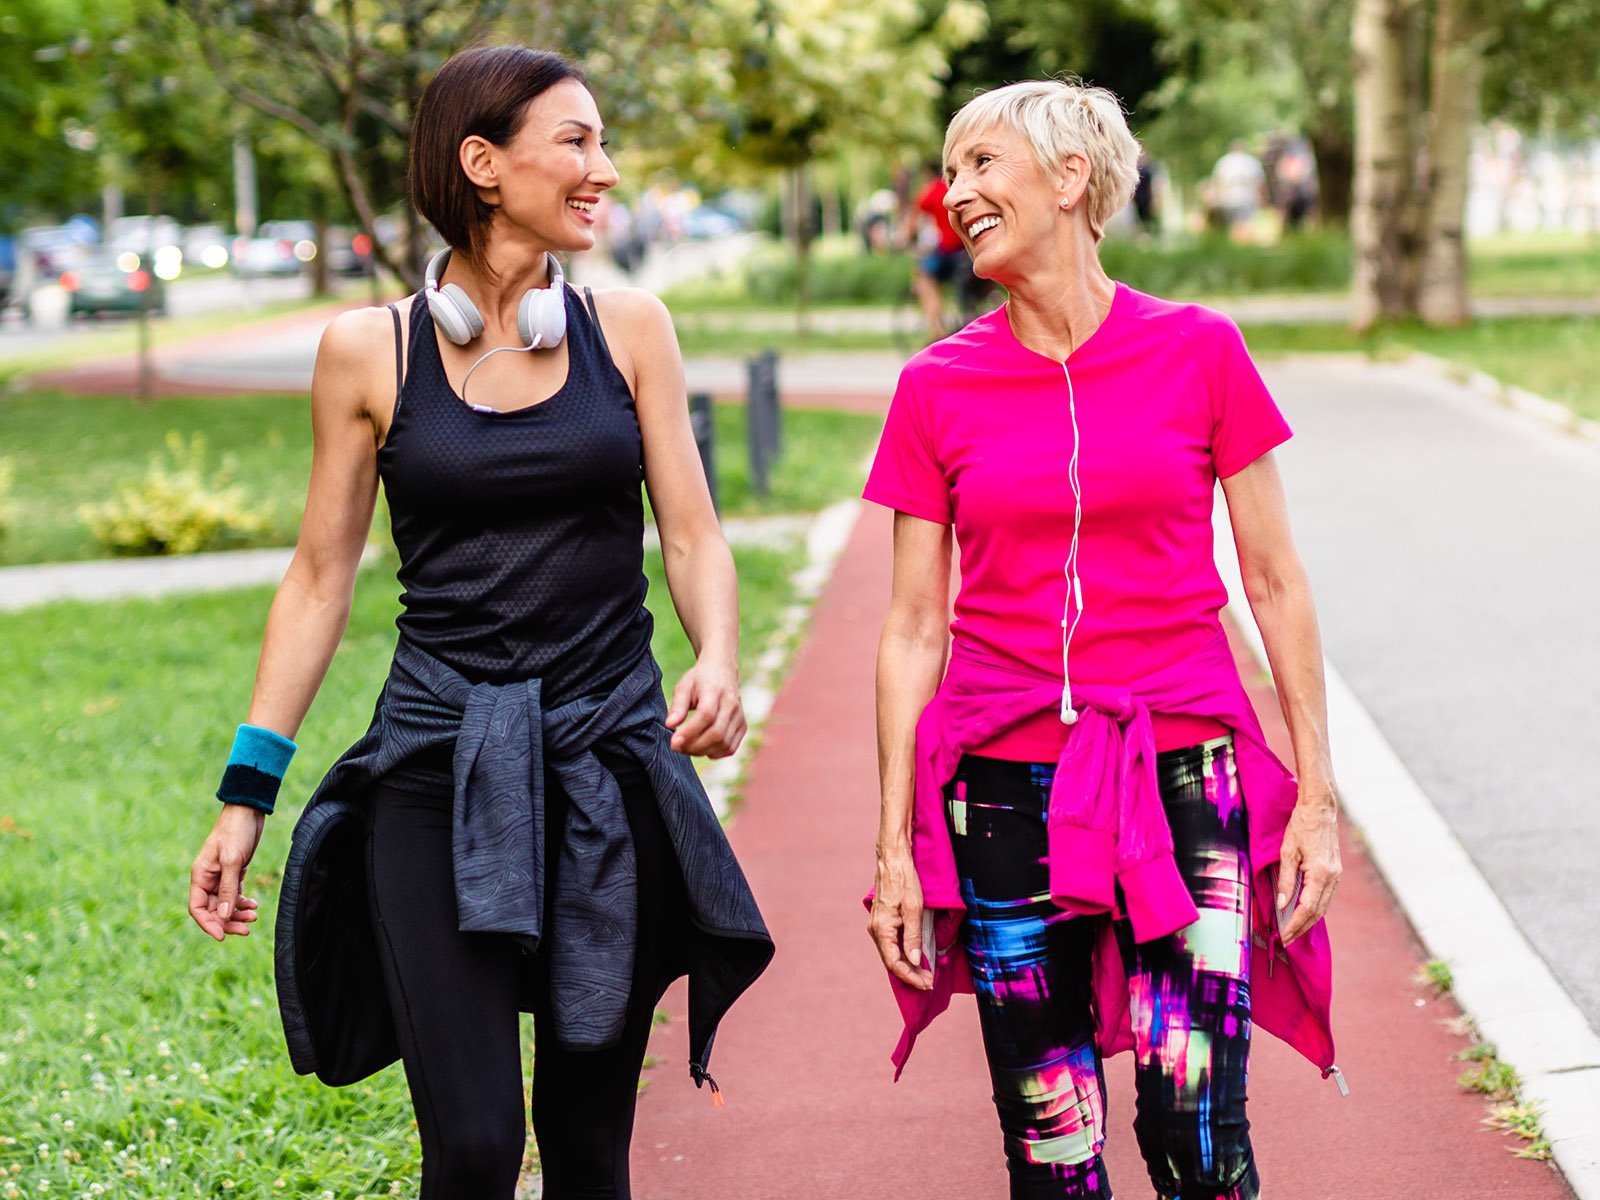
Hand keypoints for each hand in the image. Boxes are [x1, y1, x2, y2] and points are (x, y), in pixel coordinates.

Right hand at [189, 804, 266, 941]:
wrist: (248, 811)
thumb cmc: (236, 831)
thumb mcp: (232, 860)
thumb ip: (227, 889)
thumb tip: (222, 915)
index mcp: (200, 875)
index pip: (197, 908)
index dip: (208, 924)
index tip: (222, 936)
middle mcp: (208, 878)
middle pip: (212, 909)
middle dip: (227, 921)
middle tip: (246, 930)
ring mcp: (220, 876)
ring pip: (224, 904)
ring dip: (237, 913)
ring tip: (254, 917)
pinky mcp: (233, 872)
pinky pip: (234, 894)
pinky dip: (242, 902)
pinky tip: (254, 905)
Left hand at [665, 659, 745, 757]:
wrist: (722, 670)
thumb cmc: (699, 680)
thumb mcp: (684, 686)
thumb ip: (677, 705)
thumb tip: (669, 724)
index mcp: (715, 691)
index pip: (706, 716)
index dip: (690, 732)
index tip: (674, 741)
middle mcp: (732, 704)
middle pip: (716, 733)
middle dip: (694, 746)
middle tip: (676, 746)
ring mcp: (739, 716)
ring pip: (724, 743)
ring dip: (703, 751)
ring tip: (687, 748)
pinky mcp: (742, 726)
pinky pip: (731, 747)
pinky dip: (715, 753)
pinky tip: (702, 748)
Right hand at [869, 846, 934, 990]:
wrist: (892, 858)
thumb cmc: (904, 879)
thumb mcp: (913, 908)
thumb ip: (913, 936)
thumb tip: (914, 959)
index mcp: (881, 929)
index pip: (894, 963)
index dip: (911, 976)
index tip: (927, 982)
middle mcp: (875, 930)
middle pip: (891, 962)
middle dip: (910, 974)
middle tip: (929, 982)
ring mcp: (877, 926)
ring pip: (891, 954)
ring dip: (907, 966)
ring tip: (924, 973)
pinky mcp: (882, 921)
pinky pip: (891, 944)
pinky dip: (903, 954)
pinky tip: (915, 957)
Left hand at [1274, 780, 1340, 945]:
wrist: (1320, 809)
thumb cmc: (1301, 826)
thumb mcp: (1287, 852)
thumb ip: (1286, 880)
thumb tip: (1282, 904)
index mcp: (1321, 873)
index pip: (1307, 908)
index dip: (1295, 924)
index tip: (1284, 936)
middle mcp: (1333, 877)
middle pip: (1318, 911)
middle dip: (1302, 928)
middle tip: (1287, 940)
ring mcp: (1337, 874)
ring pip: (1324, 906)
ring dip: (1309, 921)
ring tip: (1293, 931)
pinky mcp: (1335, 871)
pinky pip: (1326, 896)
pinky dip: (1315, 908)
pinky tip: (1304, 913)